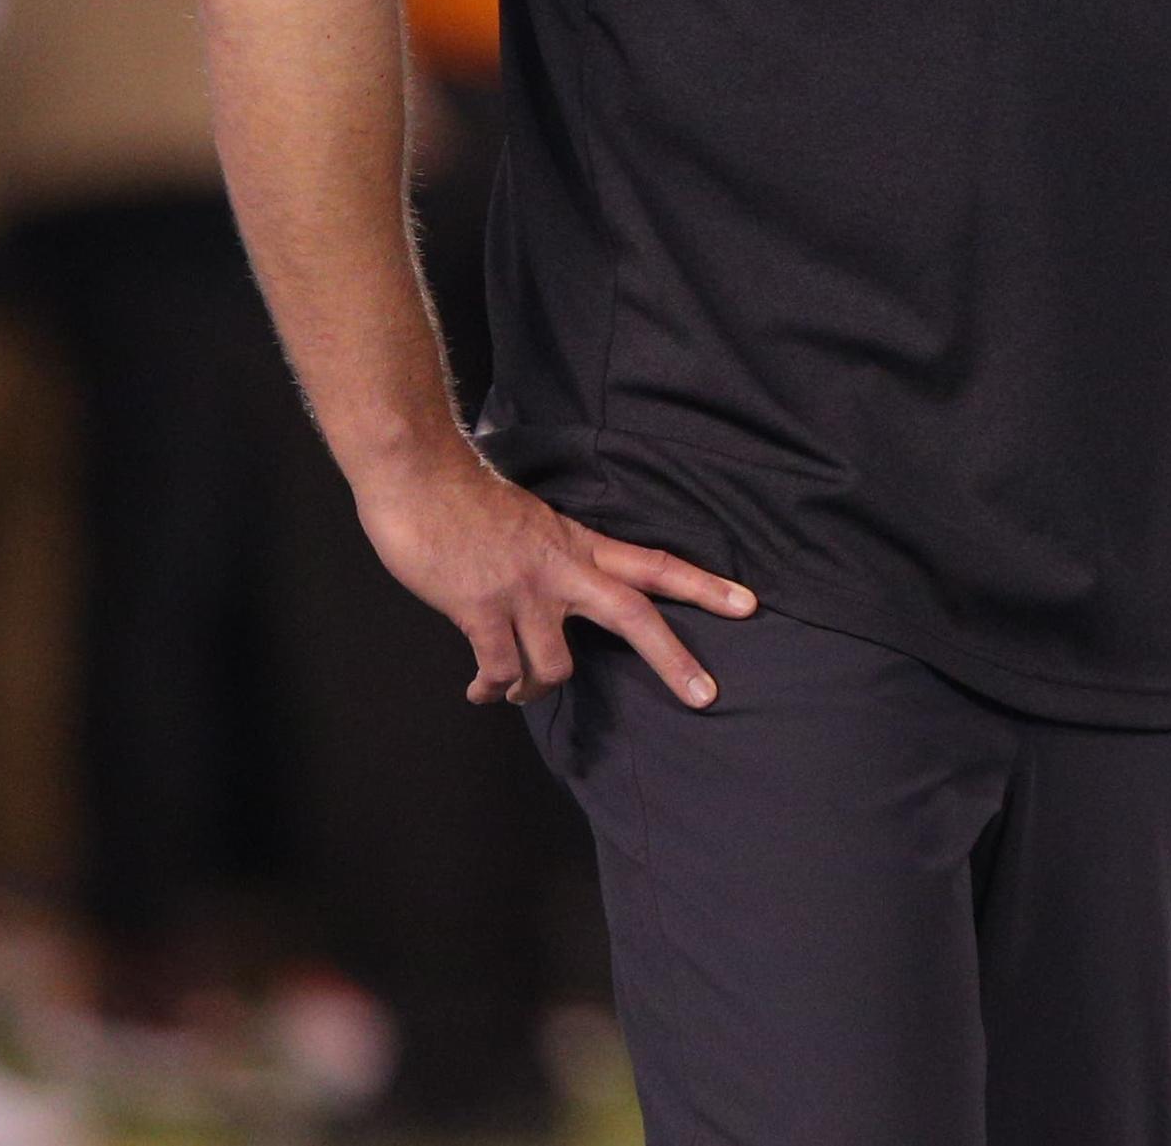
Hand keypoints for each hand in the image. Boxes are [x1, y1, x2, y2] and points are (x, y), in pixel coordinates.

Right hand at [356, 448, 754, 707]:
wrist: (421, 475)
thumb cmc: (470, 500)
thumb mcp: (535, 523)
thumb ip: (557, 562)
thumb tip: (562, 603)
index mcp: (580, 545)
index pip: (657, 565)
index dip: (704, 586)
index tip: (749, 605)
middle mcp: (563, 570)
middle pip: (634, 616)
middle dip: (674, 659)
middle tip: (706, 695)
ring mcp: (524, 591)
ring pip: (556, 666)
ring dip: (536, 688)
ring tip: (517, 689)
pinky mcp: (480, 609)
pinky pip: (499, 671)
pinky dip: (491, 689)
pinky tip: (479, 692)